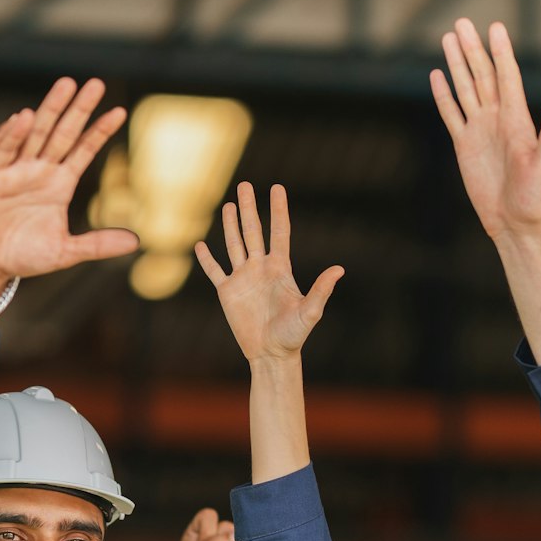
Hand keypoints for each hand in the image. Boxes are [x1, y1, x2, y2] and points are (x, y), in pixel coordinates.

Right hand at [0, 77, 138, 282]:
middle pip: (63, 133)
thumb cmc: (24, 257)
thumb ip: (98, 244)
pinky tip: (27, 116)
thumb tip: (135, 242)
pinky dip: (13, 135)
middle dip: (78, 109)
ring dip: (50, 110)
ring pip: (36, 134)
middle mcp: (39, 170)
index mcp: (59, 184)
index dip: (100, 131)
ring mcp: (15, 171)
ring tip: (66, 85)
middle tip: (96, 83)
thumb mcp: (65, 251)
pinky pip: (3, 153)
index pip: (84, 150)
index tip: (120, 111)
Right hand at [194, 182, 343, 364]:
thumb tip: (340, 269)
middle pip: (254, 231)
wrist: (272, 354)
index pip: (279, 232)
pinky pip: (215, 271)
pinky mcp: (227, 293)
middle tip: (245, 185)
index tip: (277, 188)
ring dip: (230, 225)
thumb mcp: (310, 311)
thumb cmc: (294, 335)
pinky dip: (207, 259)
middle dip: (249, 209)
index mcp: (280, 268)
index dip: (278, 210)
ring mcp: (243, 279)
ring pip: (234, 245)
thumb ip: (321, 289)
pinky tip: (201, 245)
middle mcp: (261, 268)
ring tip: (229, 204)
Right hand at [430, 19, 540, 240]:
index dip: (501, 52)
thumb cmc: (535, 197)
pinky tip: (438, 75)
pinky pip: (452, 114)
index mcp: (516, 119)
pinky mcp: (464, 145)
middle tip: (461, 22)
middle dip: (472, 49)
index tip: (494, 26)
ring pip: (466, 88)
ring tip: (448, 37)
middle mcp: (498, 118)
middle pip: (482, 75)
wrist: (515, 221)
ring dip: (457, 63)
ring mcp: (480, 130)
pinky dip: (444, 95)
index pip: (507, 77)